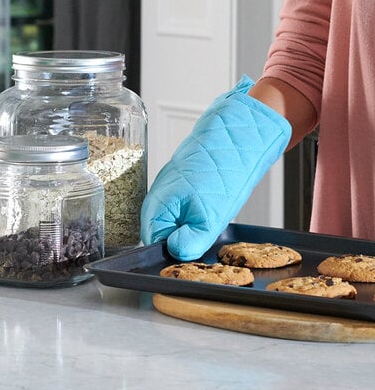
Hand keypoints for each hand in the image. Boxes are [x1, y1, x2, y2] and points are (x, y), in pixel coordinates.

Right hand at [140, 76, 290, 260]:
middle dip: (183, 237)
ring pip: (174, 218)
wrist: (234, 137)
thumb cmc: (221, 172)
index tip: (193, 249)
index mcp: (156, 206)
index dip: (174, 250)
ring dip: (191, 224)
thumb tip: (176, 252)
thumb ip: (190, 242)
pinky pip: (182, 205)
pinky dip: (196, 210)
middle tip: (205, 233)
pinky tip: (211, 204)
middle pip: (162, 231)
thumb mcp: (209, 218)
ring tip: (210, 214)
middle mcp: (156, 195)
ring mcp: (167, 186)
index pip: (154, 242)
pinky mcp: (180, 180)